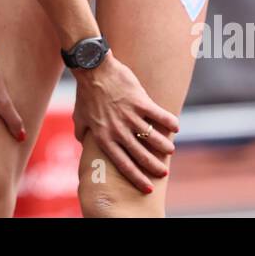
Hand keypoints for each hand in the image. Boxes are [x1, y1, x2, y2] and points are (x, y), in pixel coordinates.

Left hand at [71, 52, 178, 194]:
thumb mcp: (79, 117)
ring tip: (169, 151)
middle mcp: (118, 130)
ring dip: (163, 147)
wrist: (93, 68)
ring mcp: (129, 116)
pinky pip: (159, 115)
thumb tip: (83, 143)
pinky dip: (169, 122)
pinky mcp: (139, 101)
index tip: (147, 187)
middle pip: (140, 155)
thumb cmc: (85, 93)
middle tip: (163, 173)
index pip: (123, 163)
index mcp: (104, 137)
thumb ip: (82, 133)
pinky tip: (175, 127)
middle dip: (153, 167)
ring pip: (152, 137)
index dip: (136, 177)